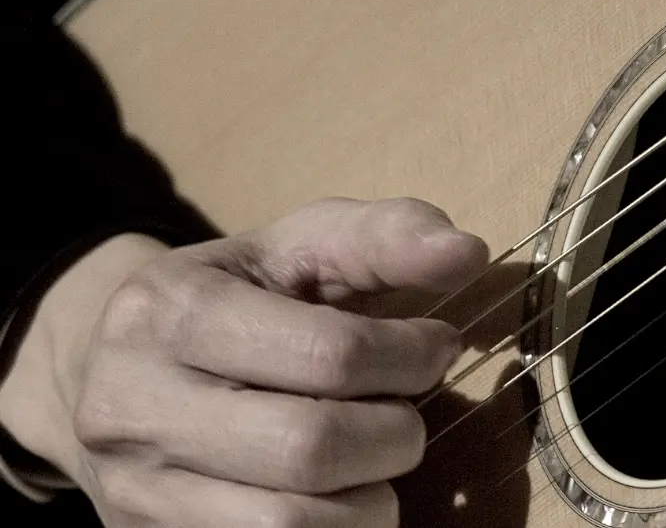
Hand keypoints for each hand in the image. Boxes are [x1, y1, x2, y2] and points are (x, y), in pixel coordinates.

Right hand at [0, 197, 487, 526]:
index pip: (331, 356)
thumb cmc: (242, 299)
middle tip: (404, 415)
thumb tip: (465, 252)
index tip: (434, 346)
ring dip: (369, 500)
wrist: (129, 370)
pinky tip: (338, 497)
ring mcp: (135, 490)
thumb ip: (384, 237)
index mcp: (169, 311)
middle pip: (312, 449)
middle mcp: (132, 406)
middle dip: (393, 435)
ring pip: (292, 525)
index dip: (410, 356)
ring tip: (370, 460)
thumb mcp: (300, 247)